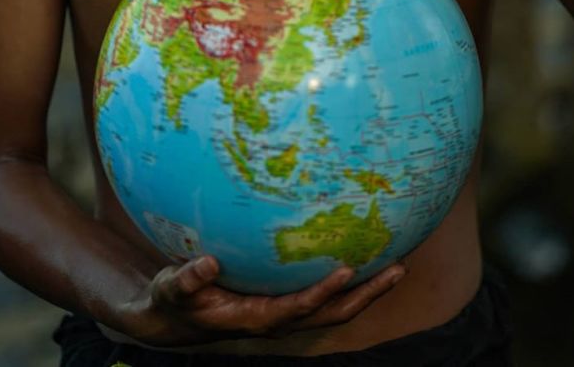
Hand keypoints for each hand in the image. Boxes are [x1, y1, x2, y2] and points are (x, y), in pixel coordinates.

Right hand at [124, 254, 405, 346]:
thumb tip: (207, 263)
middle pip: (332, 313)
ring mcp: (288, 312)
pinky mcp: (288, 301)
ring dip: (368, 289)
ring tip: (399, 264)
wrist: (179, 318)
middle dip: (366, 294)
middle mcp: (279, 319)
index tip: (347, 271)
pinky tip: (366, 253)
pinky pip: (326, 293)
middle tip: (398, 269)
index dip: (322, 293)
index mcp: (256, 318)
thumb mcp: (174, 288)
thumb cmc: (177, 299)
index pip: (296, 309)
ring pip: (336, 307)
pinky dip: (350, 280)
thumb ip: (188, 279)